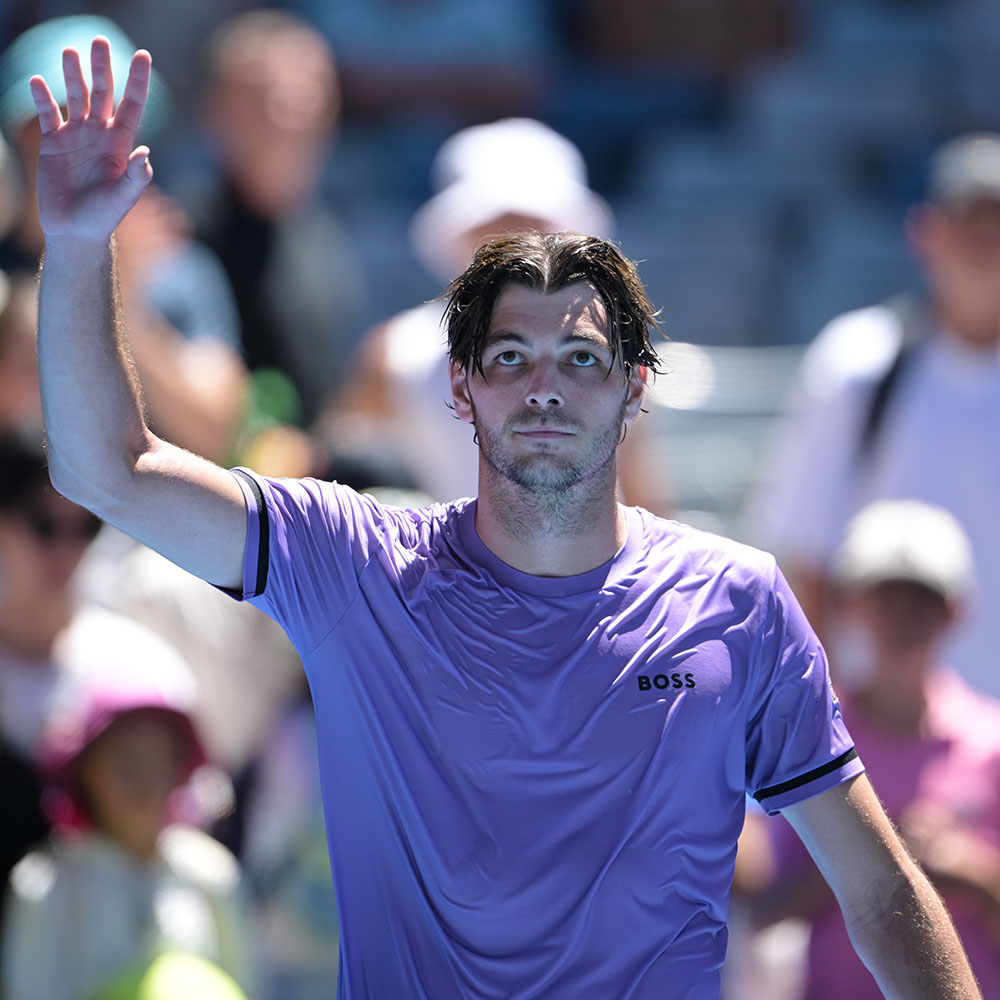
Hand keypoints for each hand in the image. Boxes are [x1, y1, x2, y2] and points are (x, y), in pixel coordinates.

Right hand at [29, 36, 152, 242]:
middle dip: (102, 67)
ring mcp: (76, 136)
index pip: (131, 105)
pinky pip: (47, 114)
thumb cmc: (104, 217)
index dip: (137, 81)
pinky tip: (37, 81)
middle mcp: (100, 135)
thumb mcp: (124, 199)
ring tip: (70, 52)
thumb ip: (136, 177)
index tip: (143, 55)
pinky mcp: (53, 143)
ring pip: (75, 97)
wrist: (75, 231)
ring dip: (72, 75)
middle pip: (103, 93)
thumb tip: (145, 154)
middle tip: (99, 40)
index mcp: (121, 144)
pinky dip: (42, 97)